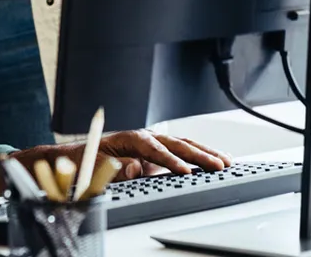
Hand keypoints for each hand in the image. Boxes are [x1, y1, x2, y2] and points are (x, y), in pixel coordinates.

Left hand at [92, 130, 233, 179]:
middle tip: (218, 165)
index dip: (171, 161)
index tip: (186, 172)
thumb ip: (114, 167)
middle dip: (197, 155)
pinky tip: (216, 160)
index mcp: (131, 139)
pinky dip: (200, 156)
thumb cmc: (89, 160)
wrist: (84, 156)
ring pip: (183, 145)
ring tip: (226, 161)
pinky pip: (183, 153)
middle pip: (175, 144)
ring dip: (205, 153)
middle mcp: (146, 138)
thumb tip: (134, 169)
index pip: (154, 150)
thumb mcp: (96, 165)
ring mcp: (155, 145)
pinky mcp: (159, 154)